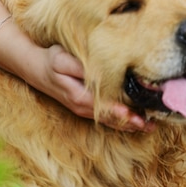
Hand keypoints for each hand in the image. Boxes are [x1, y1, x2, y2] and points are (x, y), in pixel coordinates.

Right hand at [40, 45, 154, 131]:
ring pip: (109, 120)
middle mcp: (82, 107)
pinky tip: (135, 121)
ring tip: (148, 126)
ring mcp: (84, 109)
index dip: (120, 112)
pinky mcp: (86, 107)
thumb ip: (81, 68)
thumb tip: (101, 72)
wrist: (36, 68)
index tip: (135, 115)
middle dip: (130, 122)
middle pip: (109, 118)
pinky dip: (120, 120)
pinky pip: (105, 116)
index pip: (104, 108)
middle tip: (150, 125)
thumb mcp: (63, 60)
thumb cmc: (52, 60)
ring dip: (128, 124)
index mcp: (79, 97)